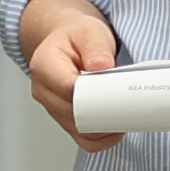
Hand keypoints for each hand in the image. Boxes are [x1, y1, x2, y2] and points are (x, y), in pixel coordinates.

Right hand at [22, 0, 122, 155]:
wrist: (68, 41)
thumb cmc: (76, 36)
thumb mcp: (89, 31)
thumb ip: (95, 47)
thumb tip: (101, 66)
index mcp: (44, 65)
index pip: (67, 89)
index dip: (91, 96)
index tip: (114, 96)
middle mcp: (44, 90)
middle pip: (73, 113)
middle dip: (101, 112)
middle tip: (126, 105)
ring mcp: (52, 108)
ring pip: (79, 130)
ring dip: (103, 126)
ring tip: (123, 114)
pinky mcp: (64, 119)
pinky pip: (82, 139)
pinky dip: (101, 137)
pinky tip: (115, 127)